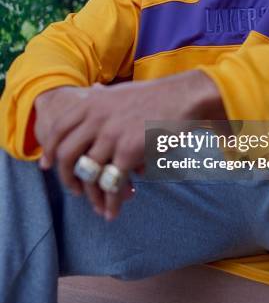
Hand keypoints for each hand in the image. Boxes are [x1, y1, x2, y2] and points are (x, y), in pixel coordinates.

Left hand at [35, 71, 224, 220]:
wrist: (185, 97)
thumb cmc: (158, 95)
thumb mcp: (123, 90)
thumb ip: (103, 95)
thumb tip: (91, 91)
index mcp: (92, 102)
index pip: (59, 129)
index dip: (50, 150)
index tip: (48, 166)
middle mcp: (96, 118)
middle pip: (67, 155)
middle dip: (67, 178)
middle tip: (74, 191)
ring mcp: (111, 135)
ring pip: (90, 174)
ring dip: (92, 196)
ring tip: (98, 208)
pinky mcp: (129, 151)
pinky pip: (112, 183)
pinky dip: (111, 202)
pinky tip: (113, 212)